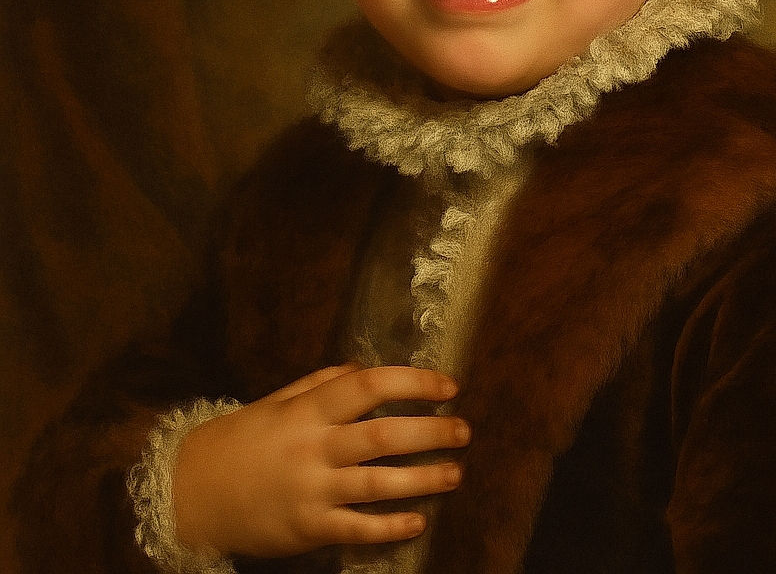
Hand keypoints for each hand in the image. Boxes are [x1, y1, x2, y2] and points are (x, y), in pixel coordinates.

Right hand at [172, 364, 469, 558]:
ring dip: (423, 478)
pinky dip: (390, 526)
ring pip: (378, 483)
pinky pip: (357, 529)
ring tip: (456, 472)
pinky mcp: (307, 529)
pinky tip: (418, 521)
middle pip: (384, 435)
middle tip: (464, 429)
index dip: (414, 382)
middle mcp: (314, 447)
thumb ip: (323, 383)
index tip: (448, 385)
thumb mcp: (280, 401)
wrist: (191, 492)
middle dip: (431, 431)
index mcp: (309, 410)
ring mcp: (311, 491)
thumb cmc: (243, 439)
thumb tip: (365, 366)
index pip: (370, 386)